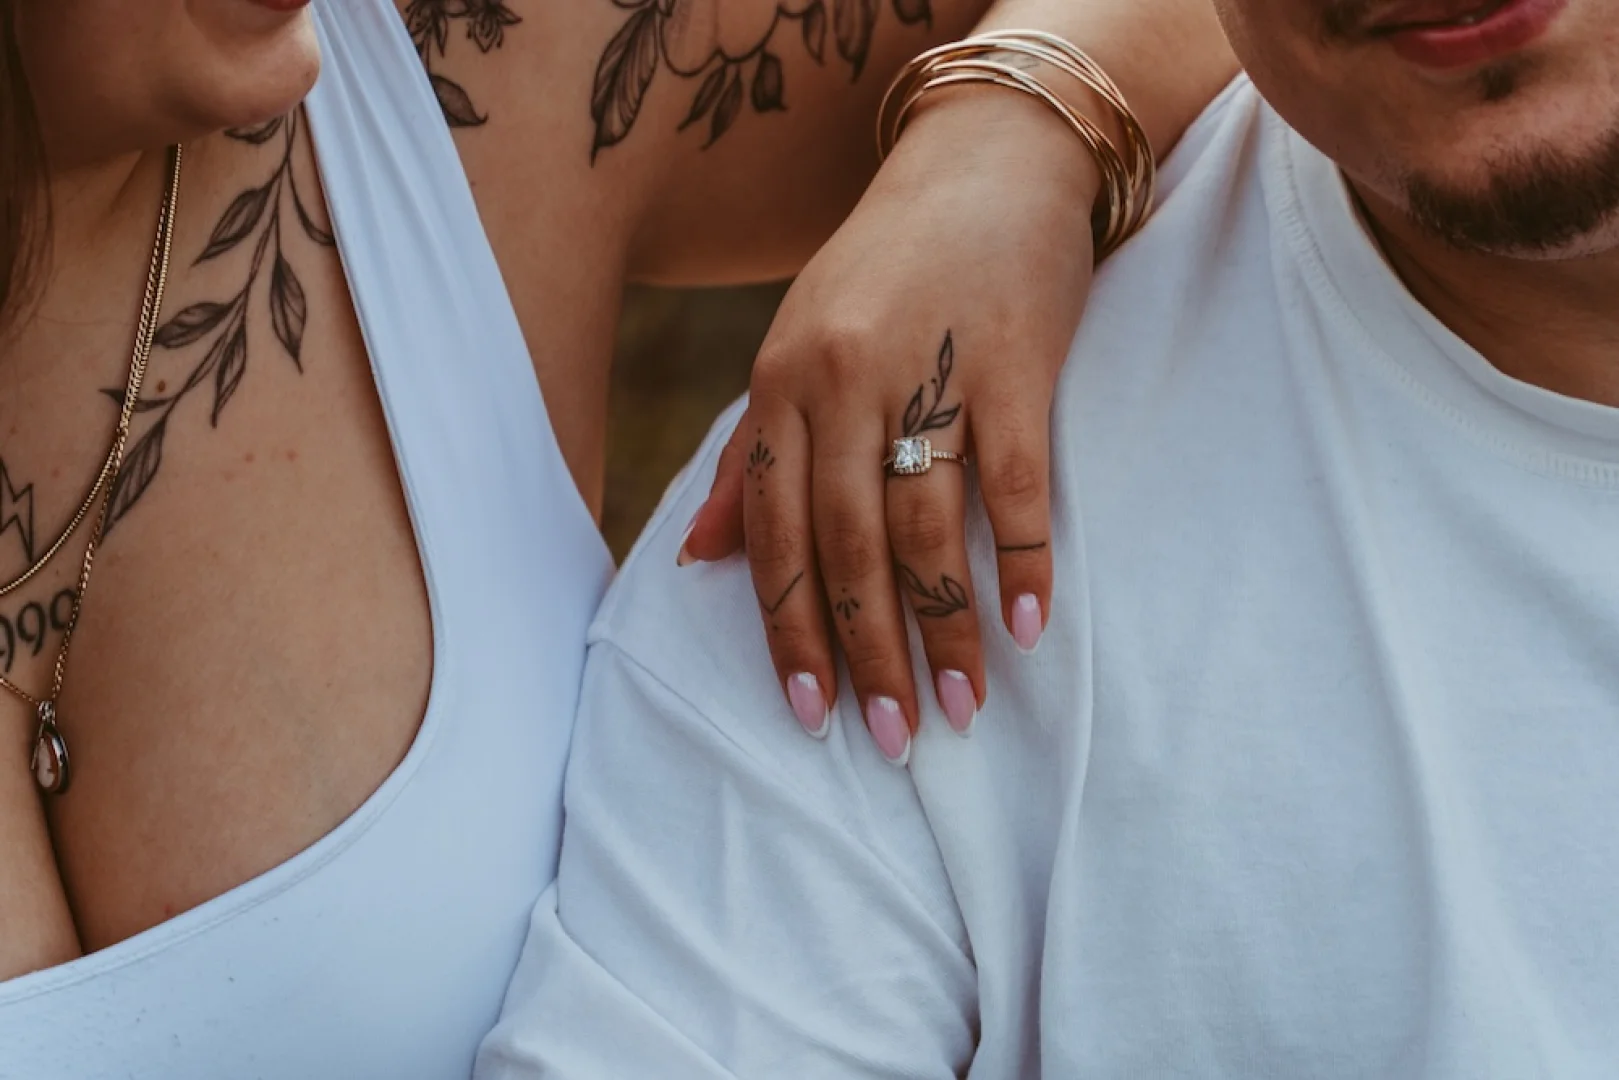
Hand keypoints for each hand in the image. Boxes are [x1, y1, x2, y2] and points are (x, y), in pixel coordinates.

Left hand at [680, 88, 1100, 763]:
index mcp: (780, 387)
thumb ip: (749, 458)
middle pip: (847, 548)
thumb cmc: (885, 270)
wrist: (987, 160)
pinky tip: (1030, 627)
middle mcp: (842, 384)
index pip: (775, 535)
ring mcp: (929, 372)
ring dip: (944, 630)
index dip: (789, 632)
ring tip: (959, 707)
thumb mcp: (793, 351)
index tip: (811, 714)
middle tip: (889, 739)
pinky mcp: (1014, 364)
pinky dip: (1025, 562)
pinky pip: (1017, 486)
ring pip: (928, 531)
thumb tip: (697, 558)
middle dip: (867, 654)